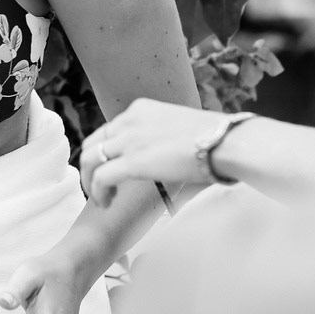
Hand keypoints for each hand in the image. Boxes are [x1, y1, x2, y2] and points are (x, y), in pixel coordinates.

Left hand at [78, 98, 229, 205]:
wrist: (225, 142)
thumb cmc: (215, 139)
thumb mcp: (180, 126)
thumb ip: (164, 135)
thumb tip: (171, 150)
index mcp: (141, 109)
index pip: (109, 130)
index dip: (104, 152)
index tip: (108, 169)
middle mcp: (129, 120)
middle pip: (92, 143)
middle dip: (90, 167)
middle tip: (98, 186)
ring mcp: (129, 140)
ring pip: (89, 159)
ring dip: (90, 181)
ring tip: (100, 198)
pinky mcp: (132, 161)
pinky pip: (100, 177)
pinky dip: (98, 192)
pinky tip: (106, 204)